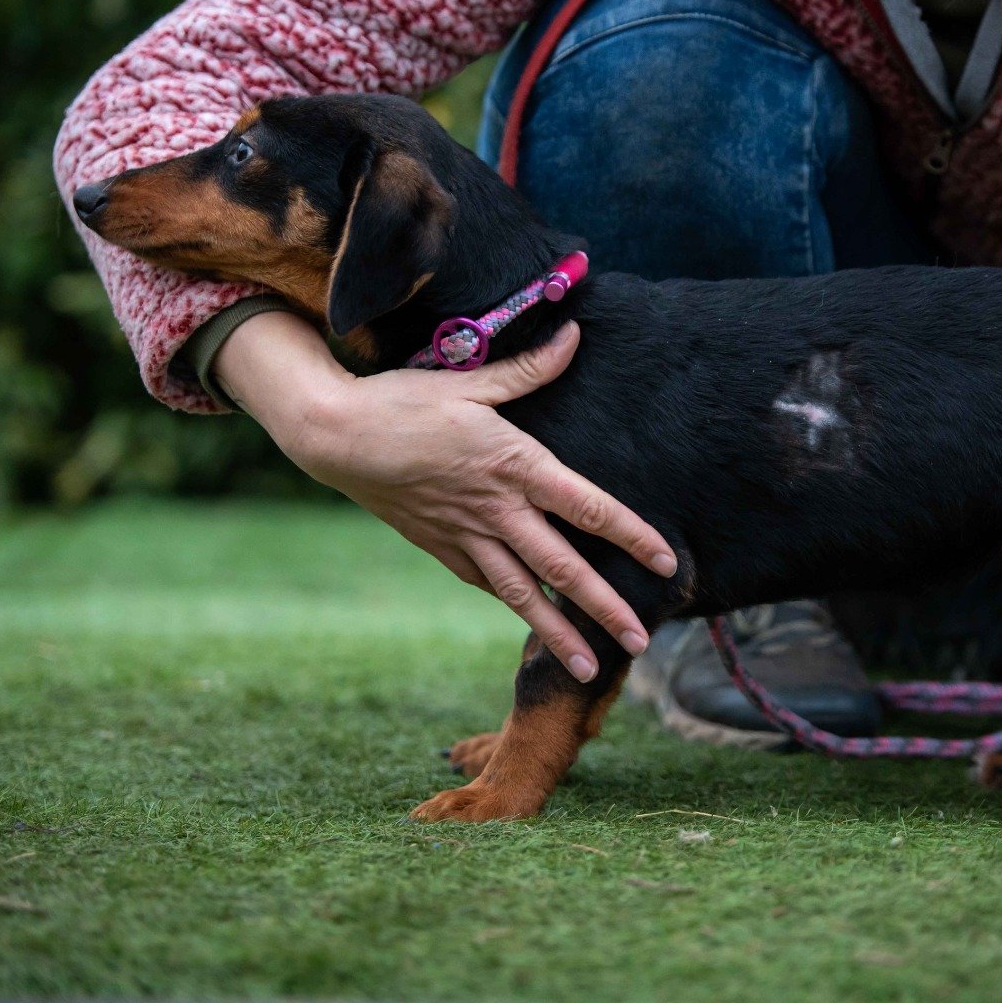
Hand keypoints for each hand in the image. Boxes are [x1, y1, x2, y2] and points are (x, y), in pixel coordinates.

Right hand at [214, 313, 676, 680]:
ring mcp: (467, 535)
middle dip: (605, 608)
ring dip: (559, 632)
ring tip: (590, 669)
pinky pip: (487, 582)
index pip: (588, 508)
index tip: (666, 564)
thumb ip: (529, 367)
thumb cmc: (404, 401)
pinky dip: (515, 602)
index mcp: (515, 465)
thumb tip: (576, 334)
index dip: (632, 536)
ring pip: (524, 593)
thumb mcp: (469, 380)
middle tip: (642, 641)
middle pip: (563, 567)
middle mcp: (497, 509)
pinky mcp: (441, 548)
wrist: (335, 436)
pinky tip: (536, 619)